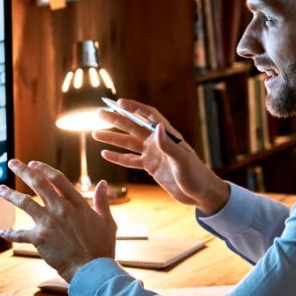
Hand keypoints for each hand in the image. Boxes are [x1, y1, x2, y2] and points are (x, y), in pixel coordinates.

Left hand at [0, 159, 116, 281]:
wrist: (92, 269)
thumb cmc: (102, 247)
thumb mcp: (107, 221)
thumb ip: (102, 201)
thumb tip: (102, 183)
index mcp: (77, 203)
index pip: (57, 179)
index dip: (44, 169)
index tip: (33, 163)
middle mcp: (61, 209)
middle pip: (38, 184)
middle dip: (23, 171)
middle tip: (12, 163)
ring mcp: (49, 222)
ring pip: (24, 202)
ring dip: (10, 194)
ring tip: (0, 189)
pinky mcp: (40, 239)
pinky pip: (20, 234)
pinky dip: (10, 234)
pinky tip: (3, 232)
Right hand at [92, 98, 228, 214]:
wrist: (200, 193)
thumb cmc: (196, 175)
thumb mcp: (183, 161)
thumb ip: (169, 145)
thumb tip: (156, 128)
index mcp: (167, 135)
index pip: (148, 115)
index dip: (134, 107)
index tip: (118, 102)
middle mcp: (158, 142)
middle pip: (133, 127)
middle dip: (116, 119)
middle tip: (99, 113)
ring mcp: (153, 154)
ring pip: (128, 143)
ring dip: (112, 138)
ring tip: (95, 134)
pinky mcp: (151, 167)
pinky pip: (130, 160)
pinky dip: (118, 157)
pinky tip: (105, 154)